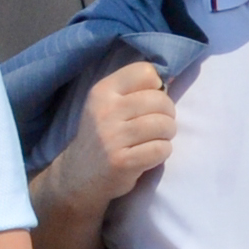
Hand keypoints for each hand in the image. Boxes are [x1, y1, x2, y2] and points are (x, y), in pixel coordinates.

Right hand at [46, 61, 176, 210]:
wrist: (77, 176)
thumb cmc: (103, 136)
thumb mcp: (107, 105)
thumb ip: (135, 90)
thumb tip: (171, 79)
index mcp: (102, 91)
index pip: (146, 72)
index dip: (157, 87)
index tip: (149, 103)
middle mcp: (105, 111)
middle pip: (160, 100)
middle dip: (167, 114)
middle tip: (157, 126)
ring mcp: (112, 138)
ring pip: (164, 125)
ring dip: (167, 135)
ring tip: (155, 140)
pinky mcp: (122, 162)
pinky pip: (161, 149)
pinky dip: (163, 152)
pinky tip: (150, 155)